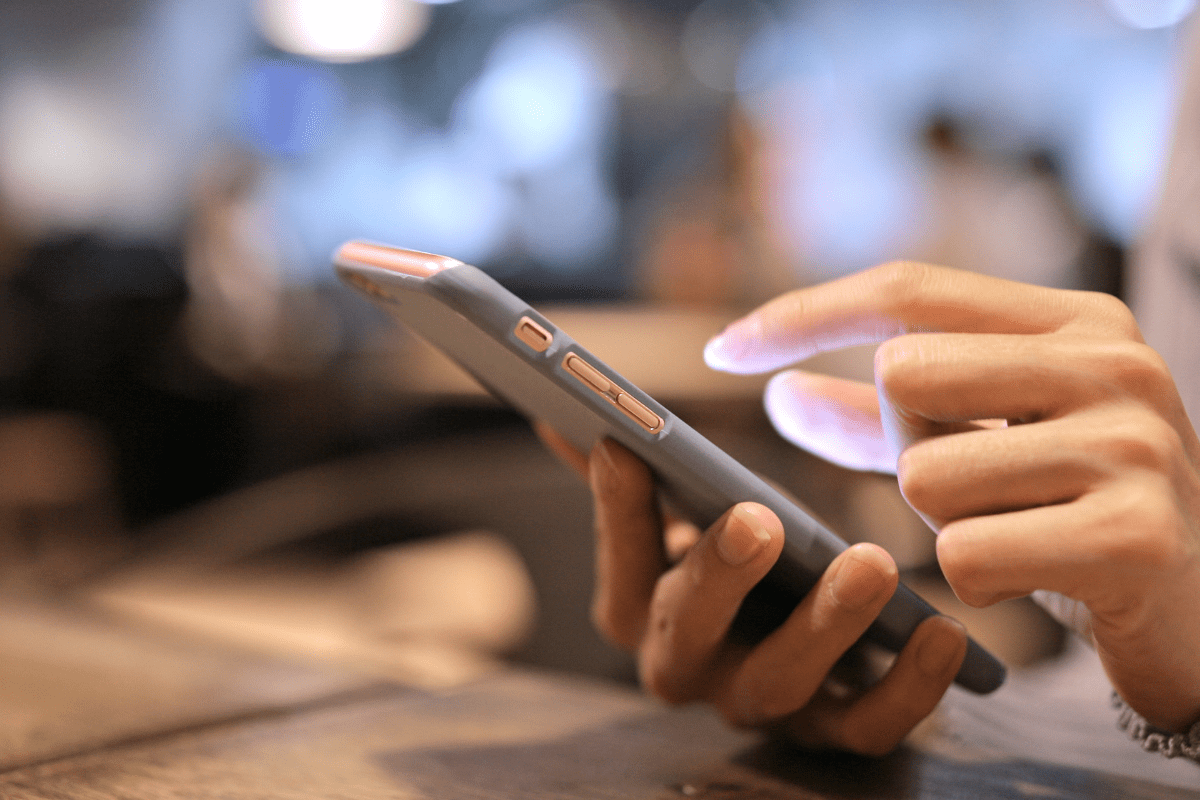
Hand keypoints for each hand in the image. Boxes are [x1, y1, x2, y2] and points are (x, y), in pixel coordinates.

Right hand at [536, 424, 967, 755]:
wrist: (806, 647)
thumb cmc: (737, 566)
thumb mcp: (683, 519)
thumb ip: (635, 478)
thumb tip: (562, 417)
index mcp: (644, 606)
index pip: (621, 561)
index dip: (618, 511)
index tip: (624, 444)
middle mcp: (689, 665)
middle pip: (685, 633)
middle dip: (716, 576)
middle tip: (756, 518)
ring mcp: (760, 704)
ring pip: (778, 684)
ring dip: (824, 627)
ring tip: (873, 564)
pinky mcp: (832, 731)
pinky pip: (866, 728)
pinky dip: (906, 690)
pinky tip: (944, 632)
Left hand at [705, 261, 1199, 732]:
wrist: (1198, 604)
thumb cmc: (1065, 509)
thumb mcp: (974, 443)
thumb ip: (876, 418)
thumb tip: (776, 392)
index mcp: (1075, 320)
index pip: (906, 290)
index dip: (804, 314)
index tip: (723, 348)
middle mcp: (1114, 363)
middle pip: (903, 376)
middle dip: (902, 445)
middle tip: (969, 481)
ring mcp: (1134, 446)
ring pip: (925, 477)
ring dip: (941, 523)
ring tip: (1015, 529)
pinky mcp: (1135, 538)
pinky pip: (965, 558)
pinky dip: (974, 582)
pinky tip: (1033, 577)